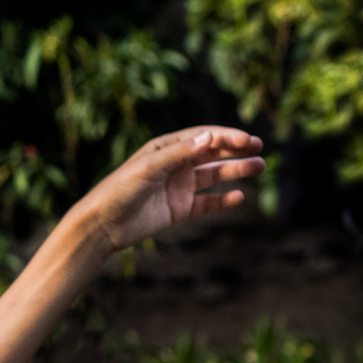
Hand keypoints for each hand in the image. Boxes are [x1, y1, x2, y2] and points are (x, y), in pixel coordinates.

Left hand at [77, 126, 265, 253]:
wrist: (102, 225)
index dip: (227, 137)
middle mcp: (175, 165)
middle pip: (212, 154)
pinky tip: (238, 197)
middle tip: (260, 148)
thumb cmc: (119, 190)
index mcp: (166, 148)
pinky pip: (206, 203)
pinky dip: (222, 200)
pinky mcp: (179, 210)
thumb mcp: (147, 168)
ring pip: (214, 176)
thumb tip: (209, 137)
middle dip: (236, 150)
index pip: (203, 137)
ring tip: (258, 167)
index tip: (248, 140)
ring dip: (236, 171)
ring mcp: (178, 187)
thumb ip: (178, 153)